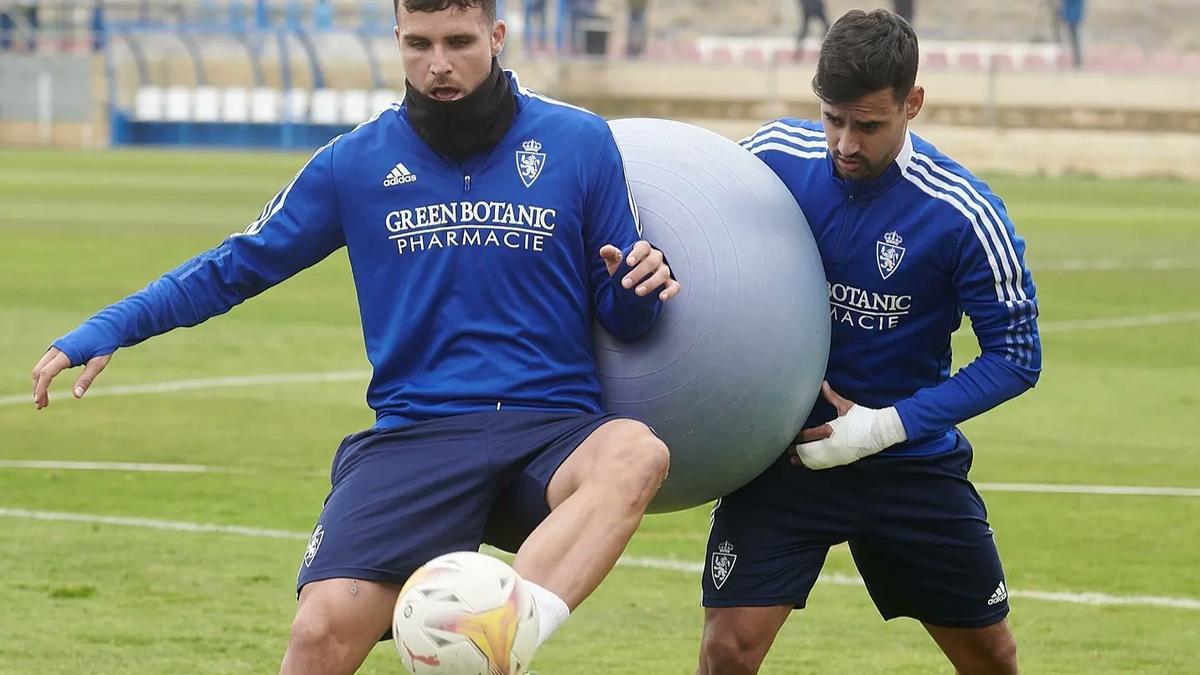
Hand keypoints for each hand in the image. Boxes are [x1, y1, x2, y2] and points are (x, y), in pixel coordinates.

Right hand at [31, 347, 111, 409]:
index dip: (41, 388)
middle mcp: (57, 349)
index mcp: (66, 353)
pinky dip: (44, 377)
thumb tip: (76, 396)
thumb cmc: (103, 345)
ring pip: (40, 368)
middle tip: (41, 406)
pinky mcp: (57, 350)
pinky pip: (45, 365)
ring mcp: (55, 348)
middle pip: (39, 371)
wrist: (104, 327)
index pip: (47, 372)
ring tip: (43, 402)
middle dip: (38, 389)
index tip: (39, 402)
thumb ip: (87, 379)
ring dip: (39, 384)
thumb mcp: (98, 363)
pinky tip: (46, 388)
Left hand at [599, 241, 680, 301]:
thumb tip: (604, 250)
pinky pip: (674, 286)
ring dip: (651, 283)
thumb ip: (610, 255)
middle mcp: (656, 258)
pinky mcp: (670, 283)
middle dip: (639, 273)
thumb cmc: (624, 269)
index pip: (643, 247)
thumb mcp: (615, 262)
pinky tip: (662, 297)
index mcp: (643, 249)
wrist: (632, 284)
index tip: (628, 263)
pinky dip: (670, 291)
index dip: (637, 254)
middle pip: (652, 261)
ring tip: (638, 292)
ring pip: (662, 273)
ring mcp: (664, 270)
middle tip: (625, 284)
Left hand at [789, 381, 906, 469]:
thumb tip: (822, 383)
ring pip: (816, 460)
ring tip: (793, 459)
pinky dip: (815, 465)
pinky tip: (808, 464)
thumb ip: (831, 396)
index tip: (790, 435)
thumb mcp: (846, 406)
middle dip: (798, 450)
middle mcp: (832, 444)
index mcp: (832, 430)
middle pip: (809, 450)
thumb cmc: (863, 417)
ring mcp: (838, 455)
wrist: (881, 431)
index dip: (798, 437)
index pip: (809, 435)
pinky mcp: (843, 460)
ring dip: (804, 460)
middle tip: (787, 449)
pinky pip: (825, 465)